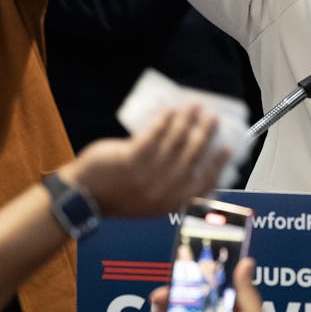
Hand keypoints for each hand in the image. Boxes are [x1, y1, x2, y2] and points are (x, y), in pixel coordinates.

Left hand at [61, 105, 225, 215]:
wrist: (83, 196)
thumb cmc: (117, 194)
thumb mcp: (149, 200)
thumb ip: (169, 183)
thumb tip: (190, 149)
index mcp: (171, 204)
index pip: (205, 184)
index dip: (219, 164)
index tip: (228, 147)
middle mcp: (162, 192)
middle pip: (192, 157)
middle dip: (205, 133)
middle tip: (212, 117)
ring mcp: (147, 176)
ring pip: (175, 142)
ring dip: (187, 120)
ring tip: (193, 107)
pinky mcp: (131, 160)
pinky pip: (154, 135)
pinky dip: (165, 120)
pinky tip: (170, 109)